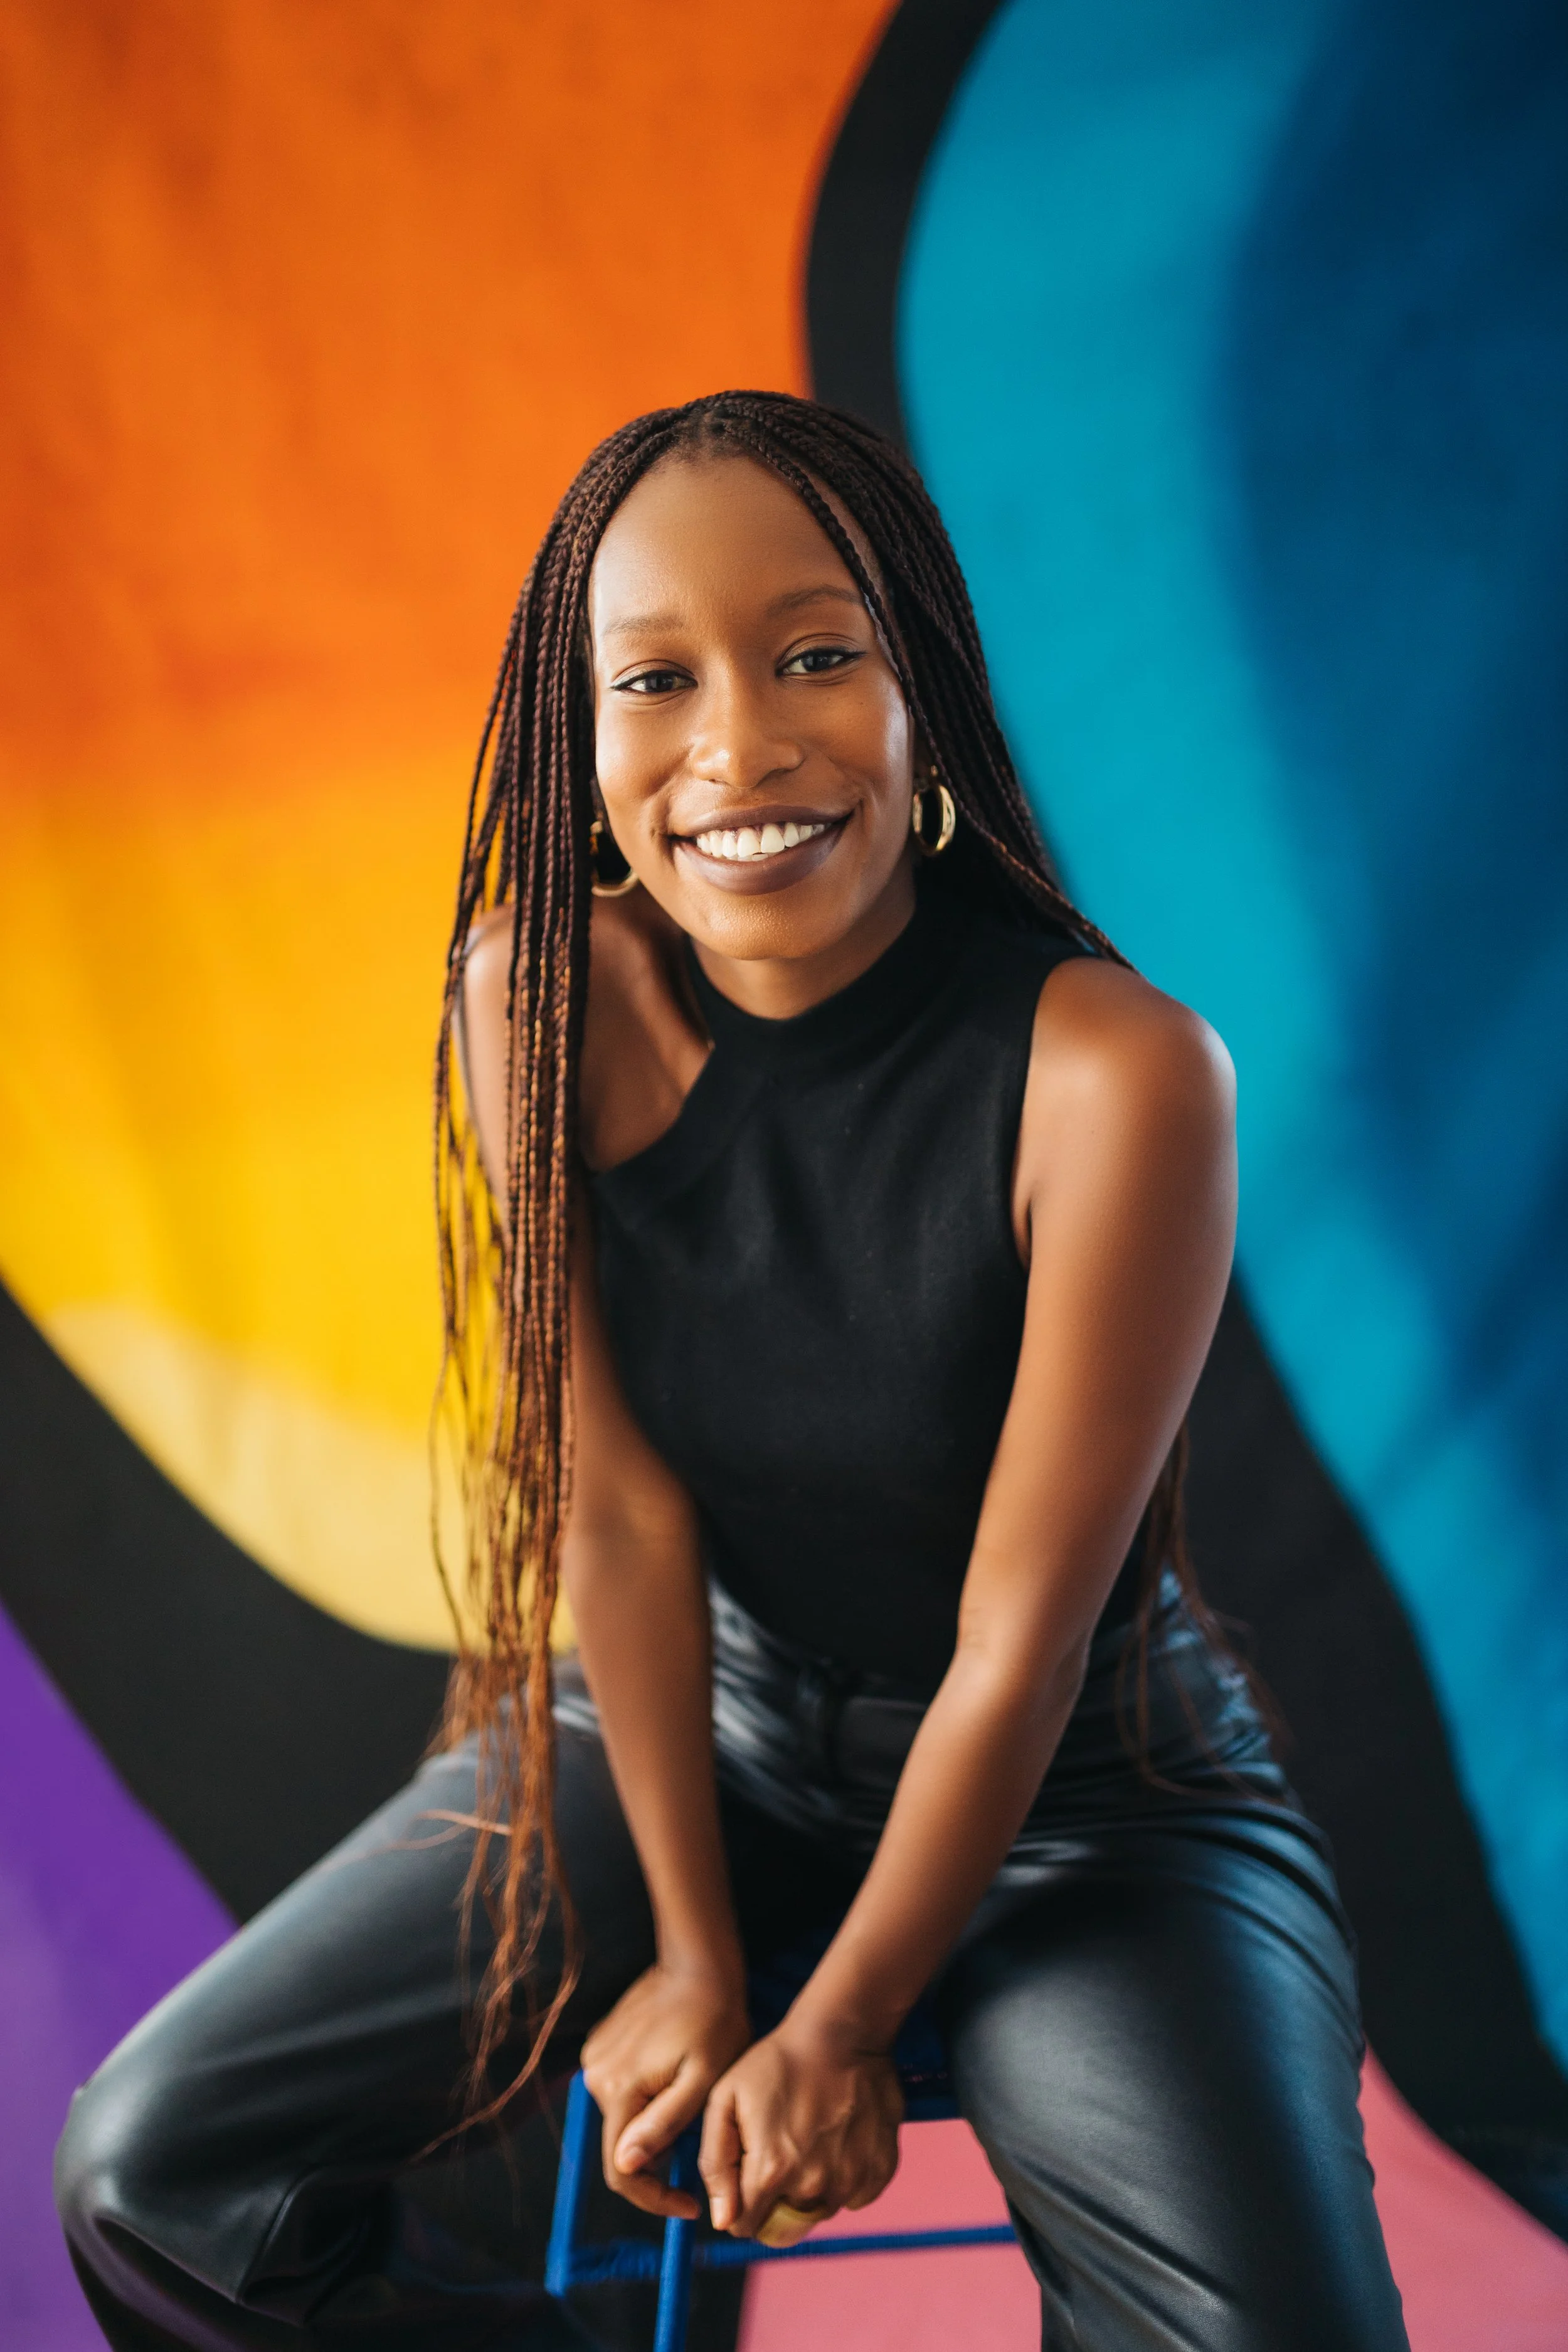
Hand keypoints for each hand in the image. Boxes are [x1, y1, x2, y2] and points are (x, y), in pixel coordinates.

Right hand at [581, 1961, 750, 2219]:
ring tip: (689, 2100)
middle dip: (659, 2157)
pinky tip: (673, 2076)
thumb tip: (625, 2164)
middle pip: (622, 2145)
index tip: (690, 2202)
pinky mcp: (602, 2045)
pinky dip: (646, 2099)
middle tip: (698, 2141)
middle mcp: (596, 2075)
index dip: (654, 2198)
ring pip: (622, 2118)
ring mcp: (595, 2058)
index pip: (621, 2170)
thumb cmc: (714, 2021)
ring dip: (652, 2126)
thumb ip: (664, 2123)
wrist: (699, 1963)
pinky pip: (622, 2090)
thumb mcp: (703, 2079)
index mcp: (619, 2087)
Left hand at [698, 2016, 902, 2242]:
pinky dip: (846, 2178)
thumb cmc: (777, 2061)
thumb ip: (716, 2165)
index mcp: (772, 2172)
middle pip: (786, 2227)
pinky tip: (838, 2140)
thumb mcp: (725, 2100)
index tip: (746, 2177)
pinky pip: (857, 2196)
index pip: (746, 2226)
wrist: (839, 2032)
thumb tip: (724, 2221)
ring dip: (812, 2188)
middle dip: (776, 2205)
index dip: (739, 2207)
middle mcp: (814, 2186)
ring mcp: (852, 2179)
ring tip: (810, 2138)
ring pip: (822, 2210)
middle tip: (780, 2157)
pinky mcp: (881, 2168)